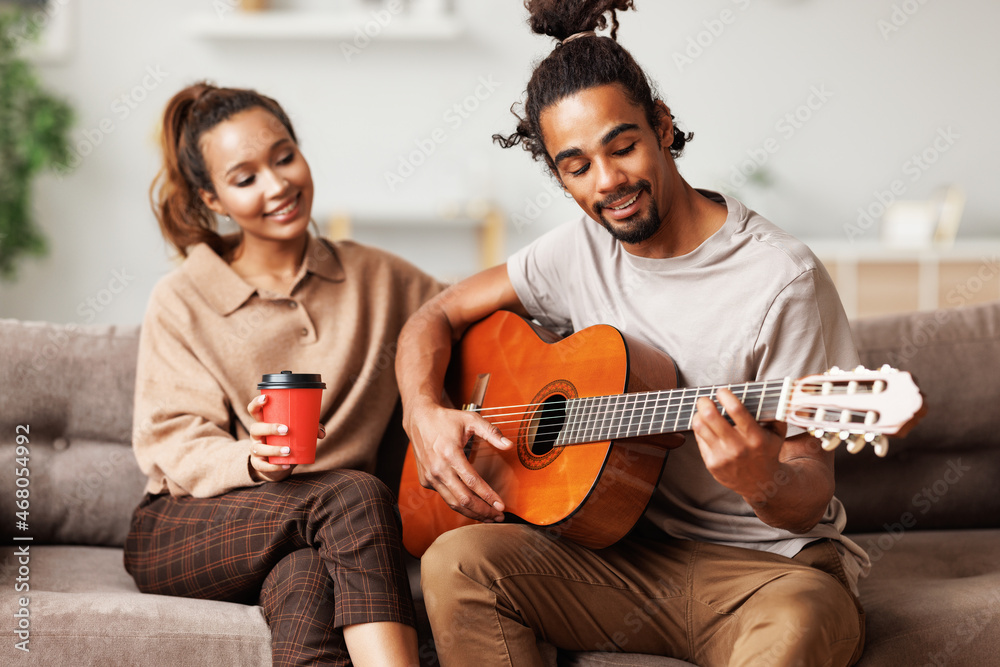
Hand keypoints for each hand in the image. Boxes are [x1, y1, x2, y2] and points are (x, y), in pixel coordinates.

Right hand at [246, 394, 326, 482]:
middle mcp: (256, 434)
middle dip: (270, 428)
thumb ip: (309, 429)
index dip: (256, 403)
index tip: (266, 398)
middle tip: (287, 429)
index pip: (254, 410)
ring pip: (258, 448)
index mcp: (263, 422)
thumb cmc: (286, 440)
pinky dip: (275, 466)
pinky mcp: (258, 463)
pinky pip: (263, 465)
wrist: (277, 463)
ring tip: (289, 450)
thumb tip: (320, 433)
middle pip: (255, 428)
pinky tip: (286, 465)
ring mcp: (255, 449)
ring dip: (274, 449)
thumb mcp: (296, 432)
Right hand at [405, 395, 512, 522]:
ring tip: (488, 517)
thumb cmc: (446, 420)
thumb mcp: (471, 419)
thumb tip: (509, 445)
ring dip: (472, 512)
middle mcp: (438, 468)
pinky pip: (445, 496)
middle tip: (498, 517)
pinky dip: (459, 504)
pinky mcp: (426, 481)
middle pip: (463, 499)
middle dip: (483, 511)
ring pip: (453, 503)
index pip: (472, 482)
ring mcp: (430, 476)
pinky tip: (472, 507)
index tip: (501, 506)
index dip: (488, 496)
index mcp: (450, 454)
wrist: (419, 420)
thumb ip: (491, 432)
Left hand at [691, 388, 787, 502]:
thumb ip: (773, 413)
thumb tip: (761, 392)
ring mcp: (723, 457)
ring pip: (700, 427)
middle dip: (705, 402)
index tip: (721, 391)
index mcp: (755, 437)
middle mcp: (738, 447)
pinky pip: (699, 439)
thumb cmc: (767, 452)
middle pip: (711, 417)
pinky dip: (700, 428)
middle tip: (705, 399)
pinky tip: (705, 425)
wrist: (761, 483)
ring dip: (698, 414)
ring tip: (702, 411)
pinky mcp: (712, 464)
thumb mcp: (777, 434)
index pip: (736, 410)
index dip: (725, 396)